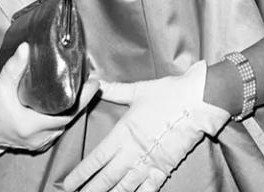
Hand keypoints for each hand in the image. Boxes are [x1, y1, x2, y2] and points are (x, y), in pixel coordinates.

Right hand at [0, 42, 96, 156]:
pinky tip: (68, 101)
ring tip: (82, 87)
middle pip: (69, 119)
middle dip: (82, 100)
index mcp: (30, 126)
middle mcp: (37, 138)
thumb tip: (26, 47)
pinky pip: (56, 128)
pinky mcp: (35, 141)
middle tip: (91, 80)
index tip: (95, 83)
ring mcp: (37, 142)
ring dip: (74, 108)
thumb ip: (15, 66)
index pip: (67, 115)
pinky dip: (64, 115)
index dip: (83, 100)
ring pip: (63, 125)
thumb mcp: (1, 84)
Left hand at [61, 60, 230, 191]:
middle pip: (106, 178)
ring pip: (124, 187)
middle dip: (89, 190)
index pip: (97, 158)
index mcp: (124, 133)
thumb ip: (116, 90)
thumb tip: (98, 82)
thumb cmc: (167, 94)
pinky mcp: (164, 169)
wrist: (196, 102)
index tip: (67, 183)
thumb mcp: (138, 90)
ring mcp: (148, 164)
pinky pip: (148, 189)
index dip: (81, 173)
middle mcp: (132, 153)